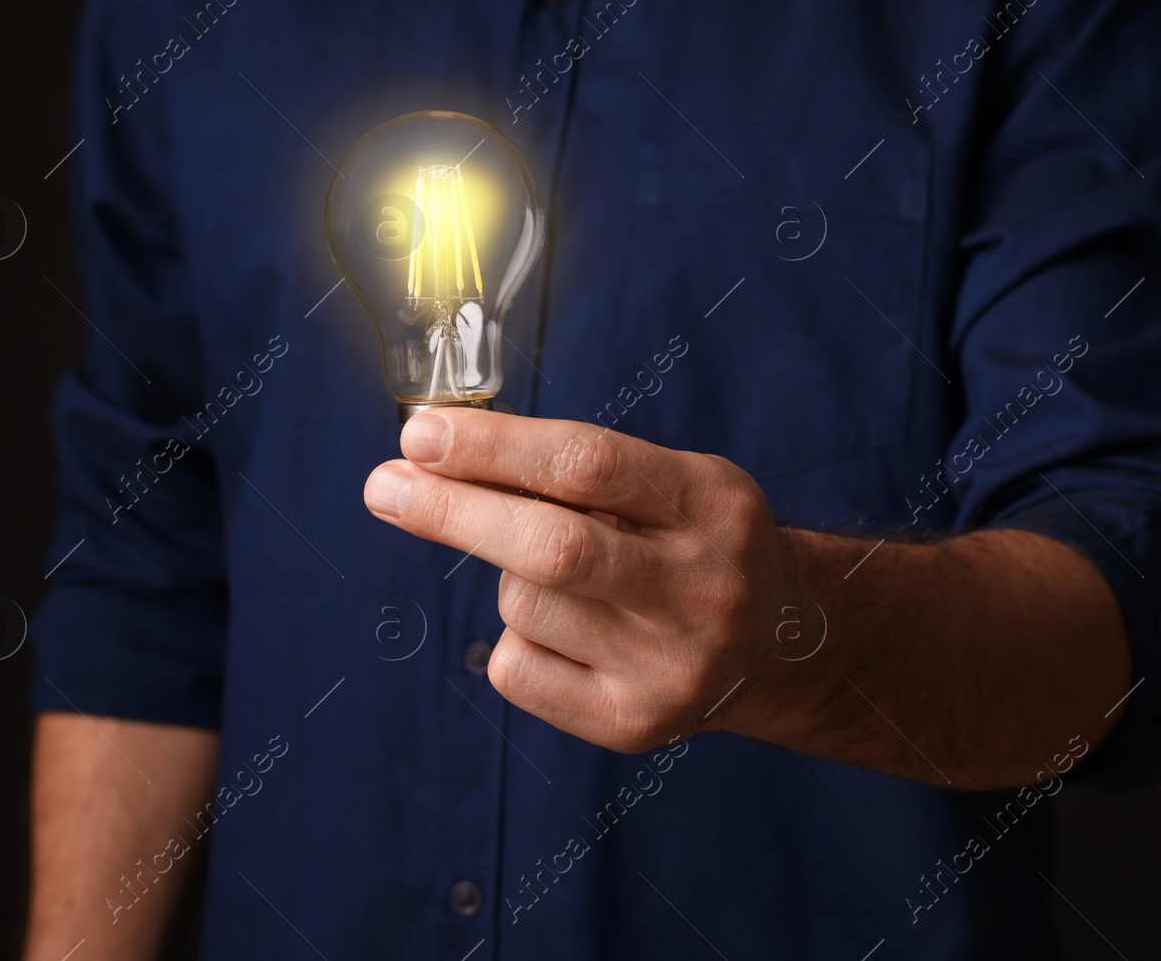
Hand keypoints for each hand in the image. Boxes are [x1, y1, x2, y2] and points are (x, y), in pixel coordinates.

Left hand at [362, 409, 793, 752]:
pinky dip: (518, 639)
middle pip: (551, 547)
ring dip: (512, 579)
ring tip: (570, 581)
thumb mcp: (669, 480)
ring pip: (524, 605)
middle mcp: (703, 589)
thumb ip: (573, 467)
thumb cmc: (694, 541)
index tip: (421, 434)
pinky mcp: (633, 726)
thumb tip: (434, 451)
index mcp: (714, 504)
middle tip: (384, 485)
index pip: (588, 464)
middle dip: (453, 512)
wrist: (777, 646)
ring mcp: (670, 666)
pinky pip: (519, 667)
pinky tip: (572, 635)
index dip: (494, 447)